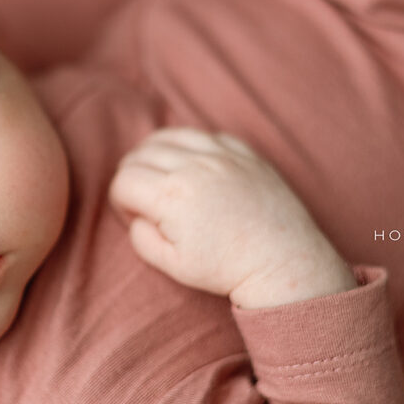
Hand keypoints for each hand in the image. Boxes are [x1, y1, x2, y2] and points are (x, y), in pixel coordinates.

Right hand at [108, 127, 354, 305]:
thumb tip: (136, 213)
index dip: (121, 201)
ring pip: (169, 136)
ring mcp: (221, 154)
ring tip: (163, 177)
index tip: (136, 216)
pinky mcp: (243, 152)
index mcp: (172, 196)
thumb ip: (141, 237)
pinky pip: (204, 135)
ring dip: (156, 154)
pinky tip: (195, 167)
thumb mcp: (172, 265)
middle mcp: (194, 166)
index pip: (123, 181)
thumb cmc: (226, 268)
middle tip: (146, 200)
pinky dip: (191, 146)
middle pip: (140, 154)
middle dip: (133, 176)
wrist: (282, 261)